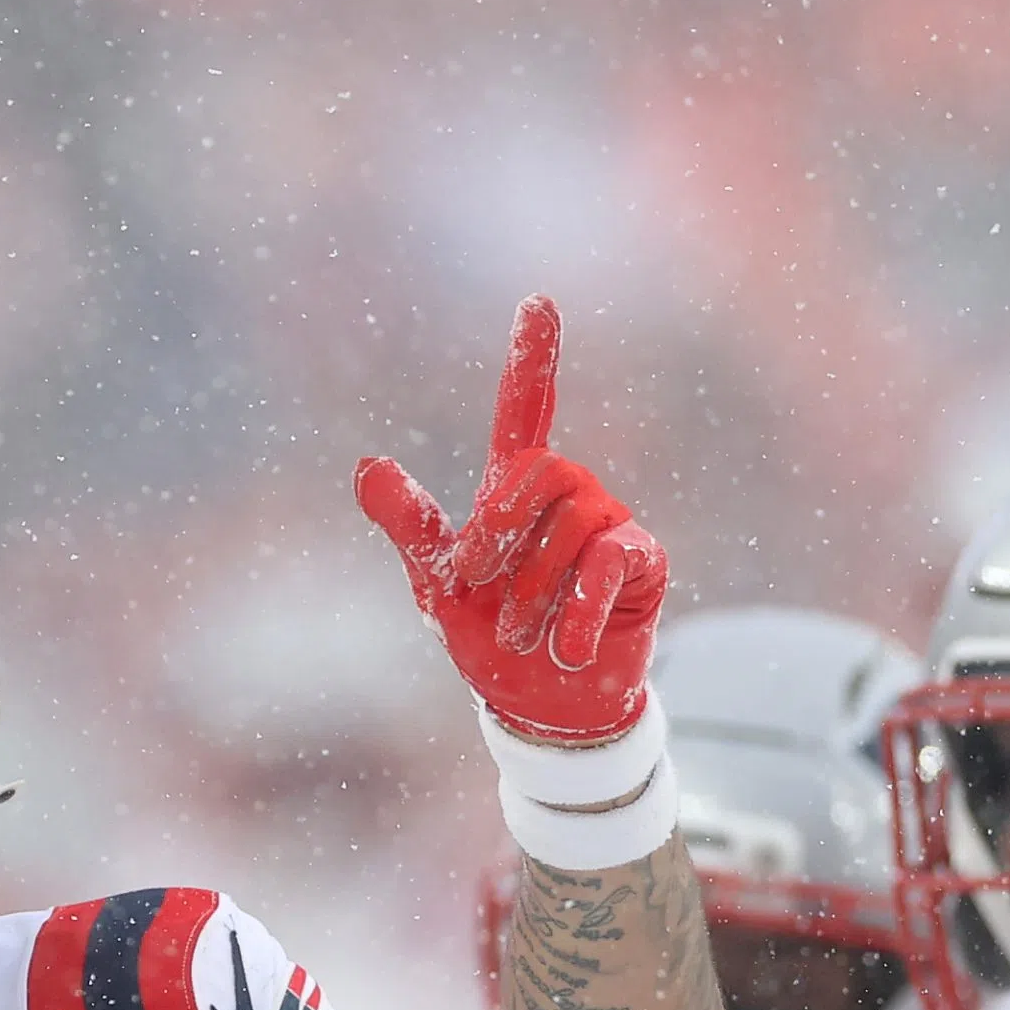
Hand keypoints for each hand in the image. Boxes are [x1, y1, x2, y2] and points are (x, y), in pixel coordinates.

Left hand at [356, 296, 668, 746]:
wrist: (543, 706)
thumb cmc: (490, 638)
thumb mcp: (438, 585)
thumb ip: (410, 526)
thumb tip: (366, 464)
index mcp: (514, 490)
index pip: (525, 410)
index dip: (531, 358)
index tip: (537, 303)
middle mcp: (568, 494)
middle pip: (542, 470)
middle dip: (500, 529)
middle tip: (477, 585)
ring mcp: (609, 524)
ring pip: (572, 522)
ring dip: (532, 590)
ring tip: (521, 636)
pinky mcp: (642, 563)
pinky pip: (611, 562)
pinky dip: (577, 608)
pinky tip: (563, 647)